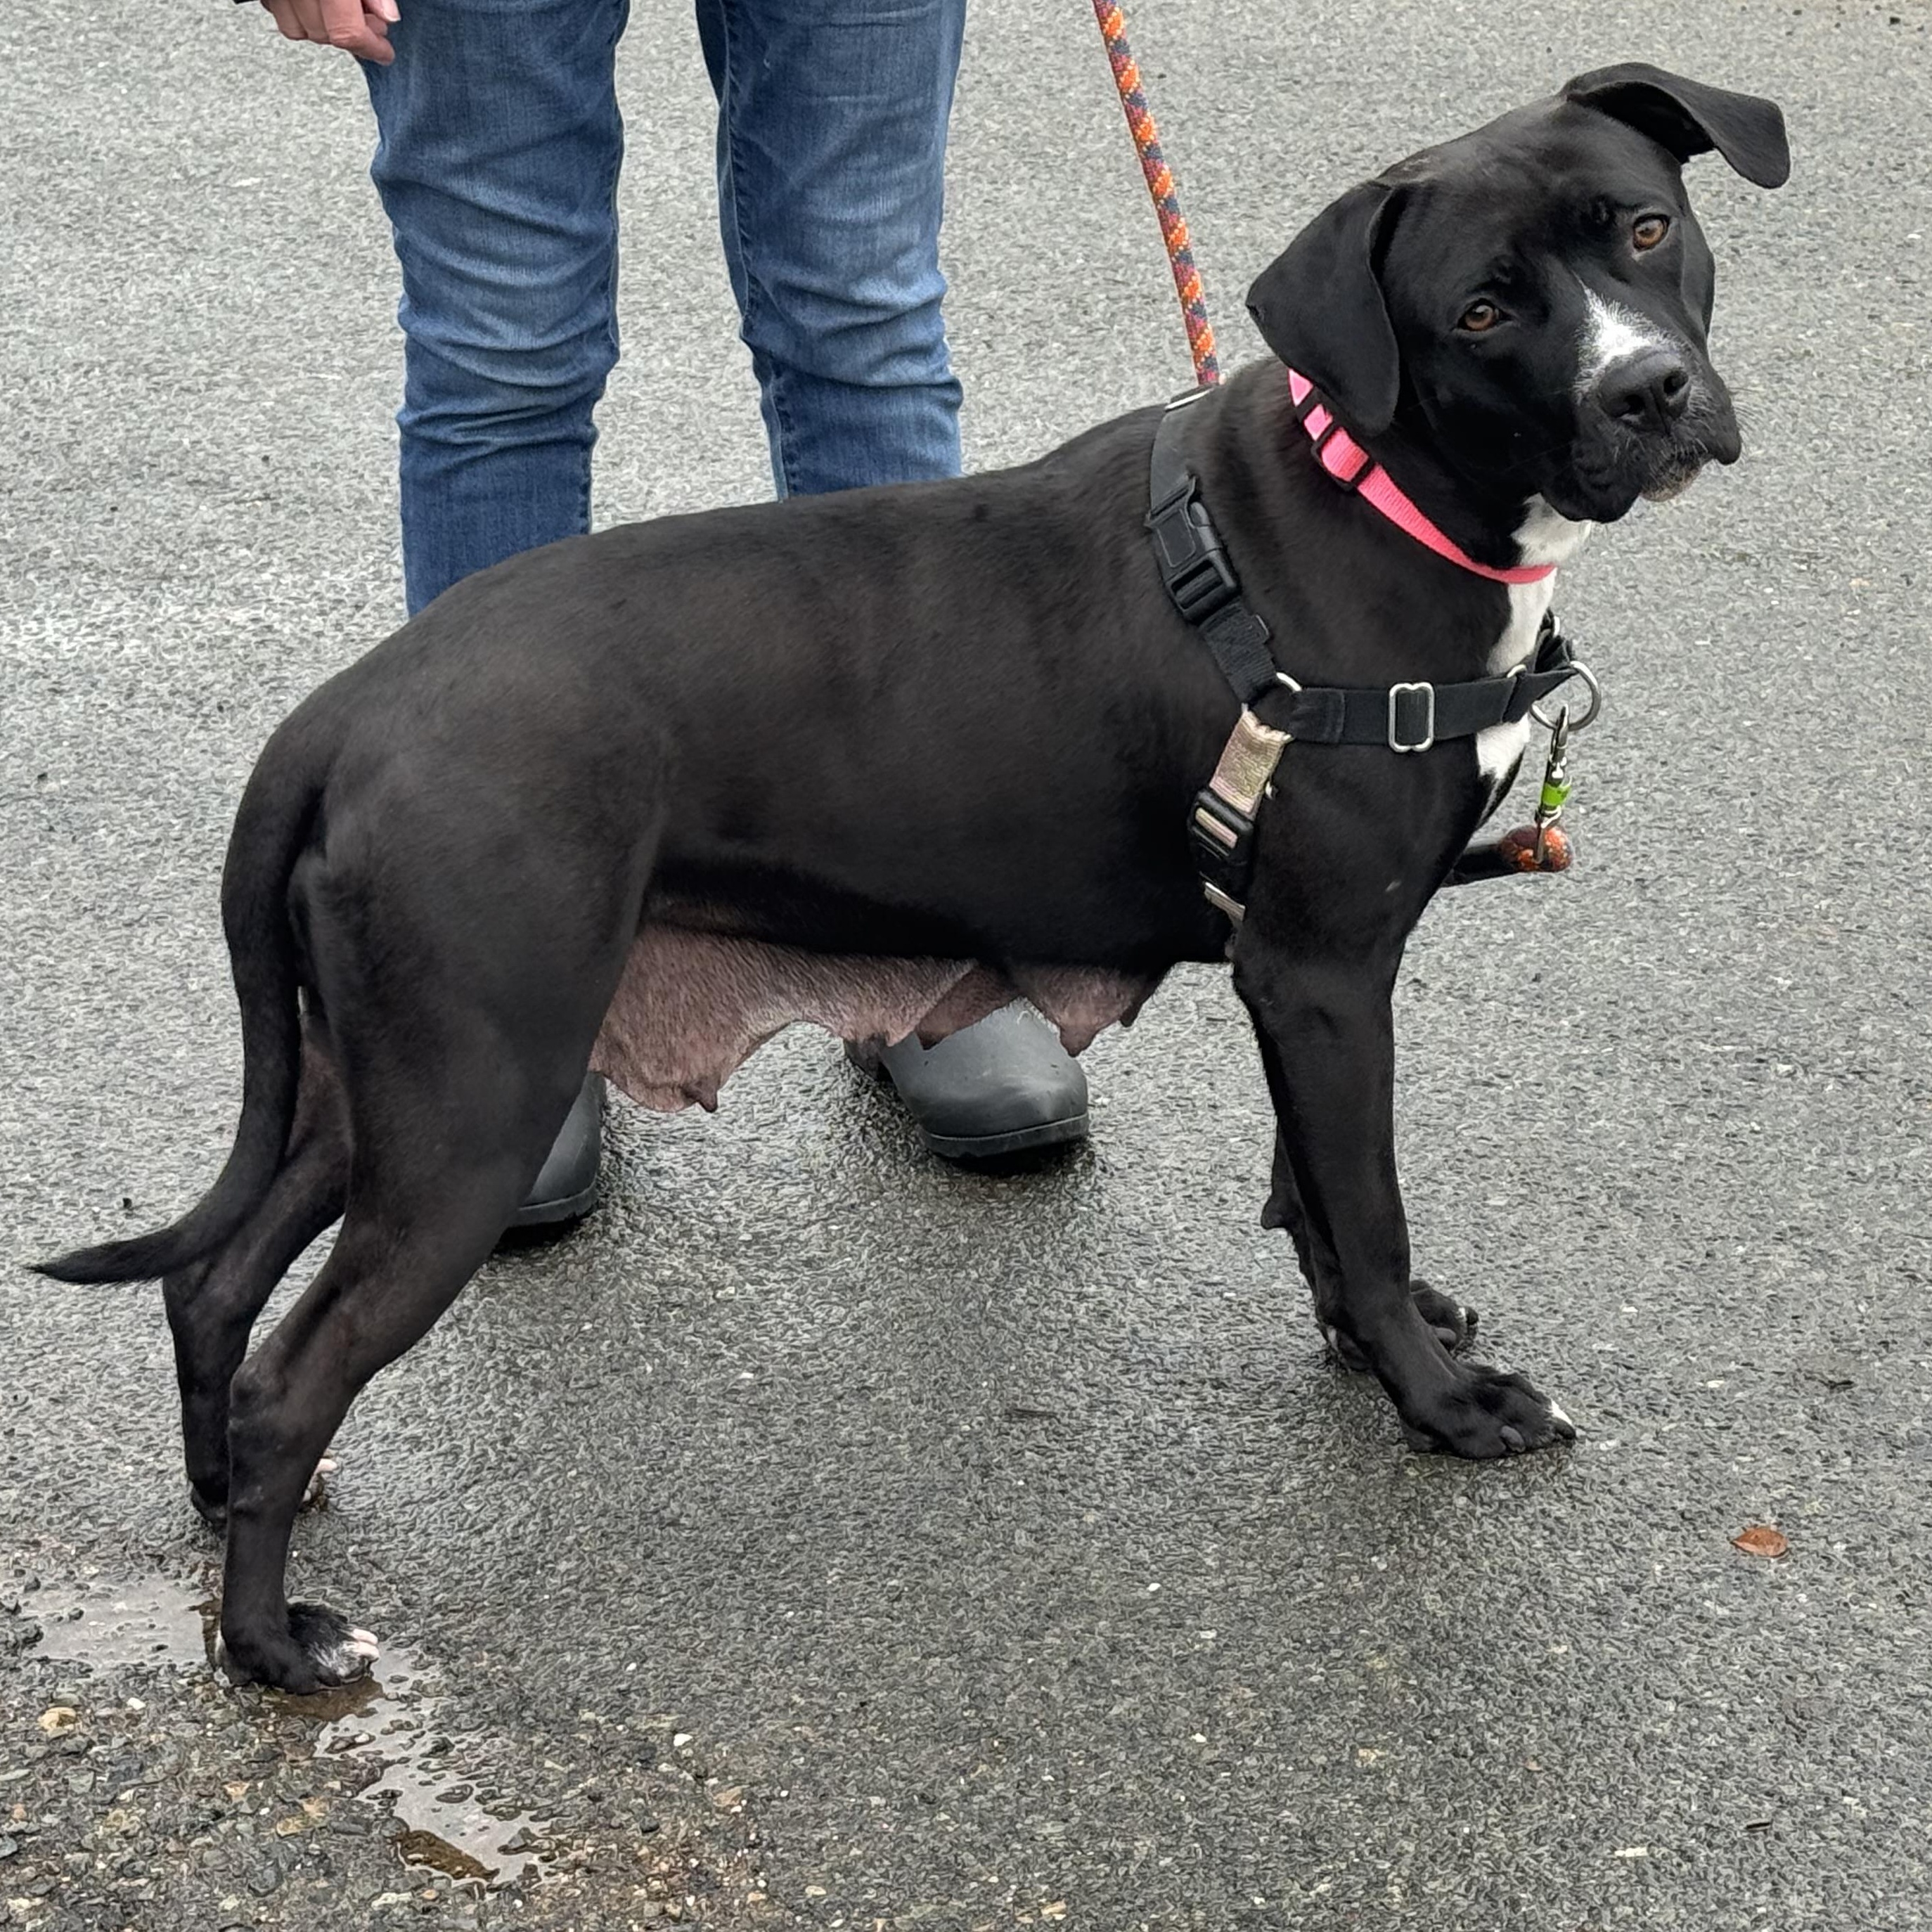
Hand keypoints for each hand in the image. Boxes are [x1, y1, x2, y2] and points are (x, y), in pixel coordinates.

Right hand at [260, 0, 398, 64]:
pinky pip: (275, 8)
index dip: (371, 47)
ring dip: (322, 28)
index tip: (385, 52)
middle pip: (321, 35)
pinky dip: (296, 11)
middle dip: (350, 38)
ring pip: (294, 28)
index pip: (347, 33)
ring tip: (344, 13)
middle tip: (371, 26)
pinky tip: (316, 2)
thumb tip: (388, 16)